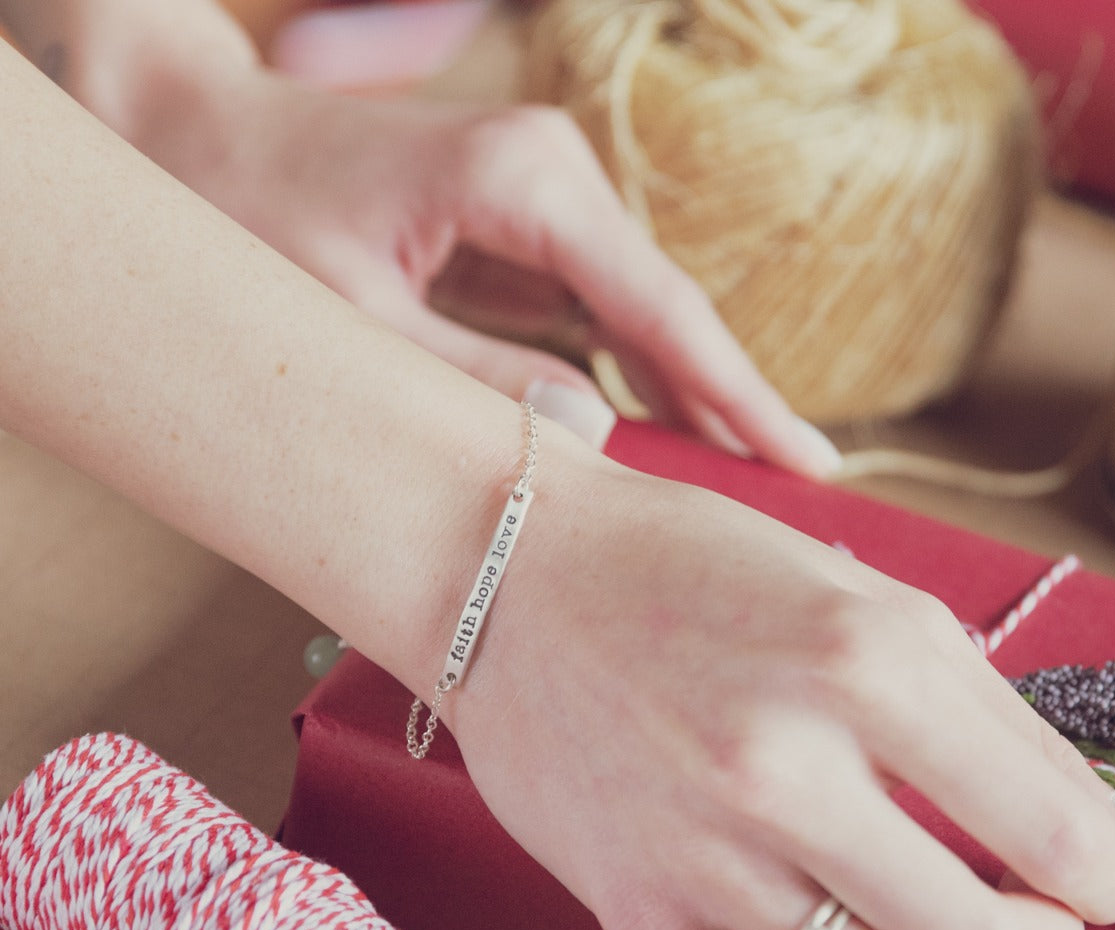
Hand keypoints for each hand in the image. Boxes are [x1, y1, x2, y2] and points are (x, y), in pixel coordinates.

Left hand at [130, 67, 839, 473]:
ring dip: (686, 396)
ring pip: (641, 317)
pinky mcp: (524, 230)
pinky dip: (632, 376)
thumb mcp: (357, 321)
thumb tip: (599, 435)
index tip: (808, 463)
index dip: (741, 393)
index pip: (664, 308)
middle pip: (671, 311)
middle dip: (730, 403)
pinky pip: (598, 315)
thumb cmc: (253, 216)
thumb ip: (475, 381)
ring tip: (742, 483)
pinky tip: (659, 436)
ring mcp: (545, 200)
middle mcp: (555, 178)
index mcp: (526, 184)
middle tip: (794, 499)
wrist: (197, 136)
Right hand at [444, 433, 1114, 929]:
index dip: (1109, 874)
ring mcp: (701, 855)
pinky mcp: (639, 918)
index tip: (1105, 879)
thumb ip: (1004, 724)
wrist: (511, 581)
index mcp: (863, 661)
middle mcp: (782, 768)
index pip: (1055, 834)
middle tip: (1027, 914)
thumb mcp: (863, 600)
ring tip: (921, 926)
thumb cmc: (694, 568)